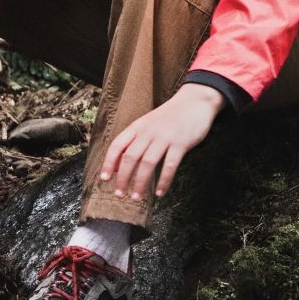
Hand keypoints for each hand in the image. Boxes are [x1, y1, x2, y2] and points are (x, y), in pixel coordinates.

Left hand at [99, 84, 224, 199]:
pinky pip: (170, 166)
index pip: (117, 145)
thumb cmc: (169, 117)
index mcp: (137, 127)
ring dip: (140, 183)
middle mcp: (148, 132)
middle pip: (130, 157)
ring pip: (147, 163)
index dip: (108, 162)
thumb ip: (133, 142)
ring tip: (137, 197)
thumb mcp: (147, 125)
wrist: (194, 101)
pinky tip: (160, 193)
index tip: (104, 179)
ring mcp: (165, 137)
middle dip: (123, 178)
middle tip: (119, 195)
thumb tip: (116, 166)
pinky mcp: (181, 143)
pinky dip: (163, 181)